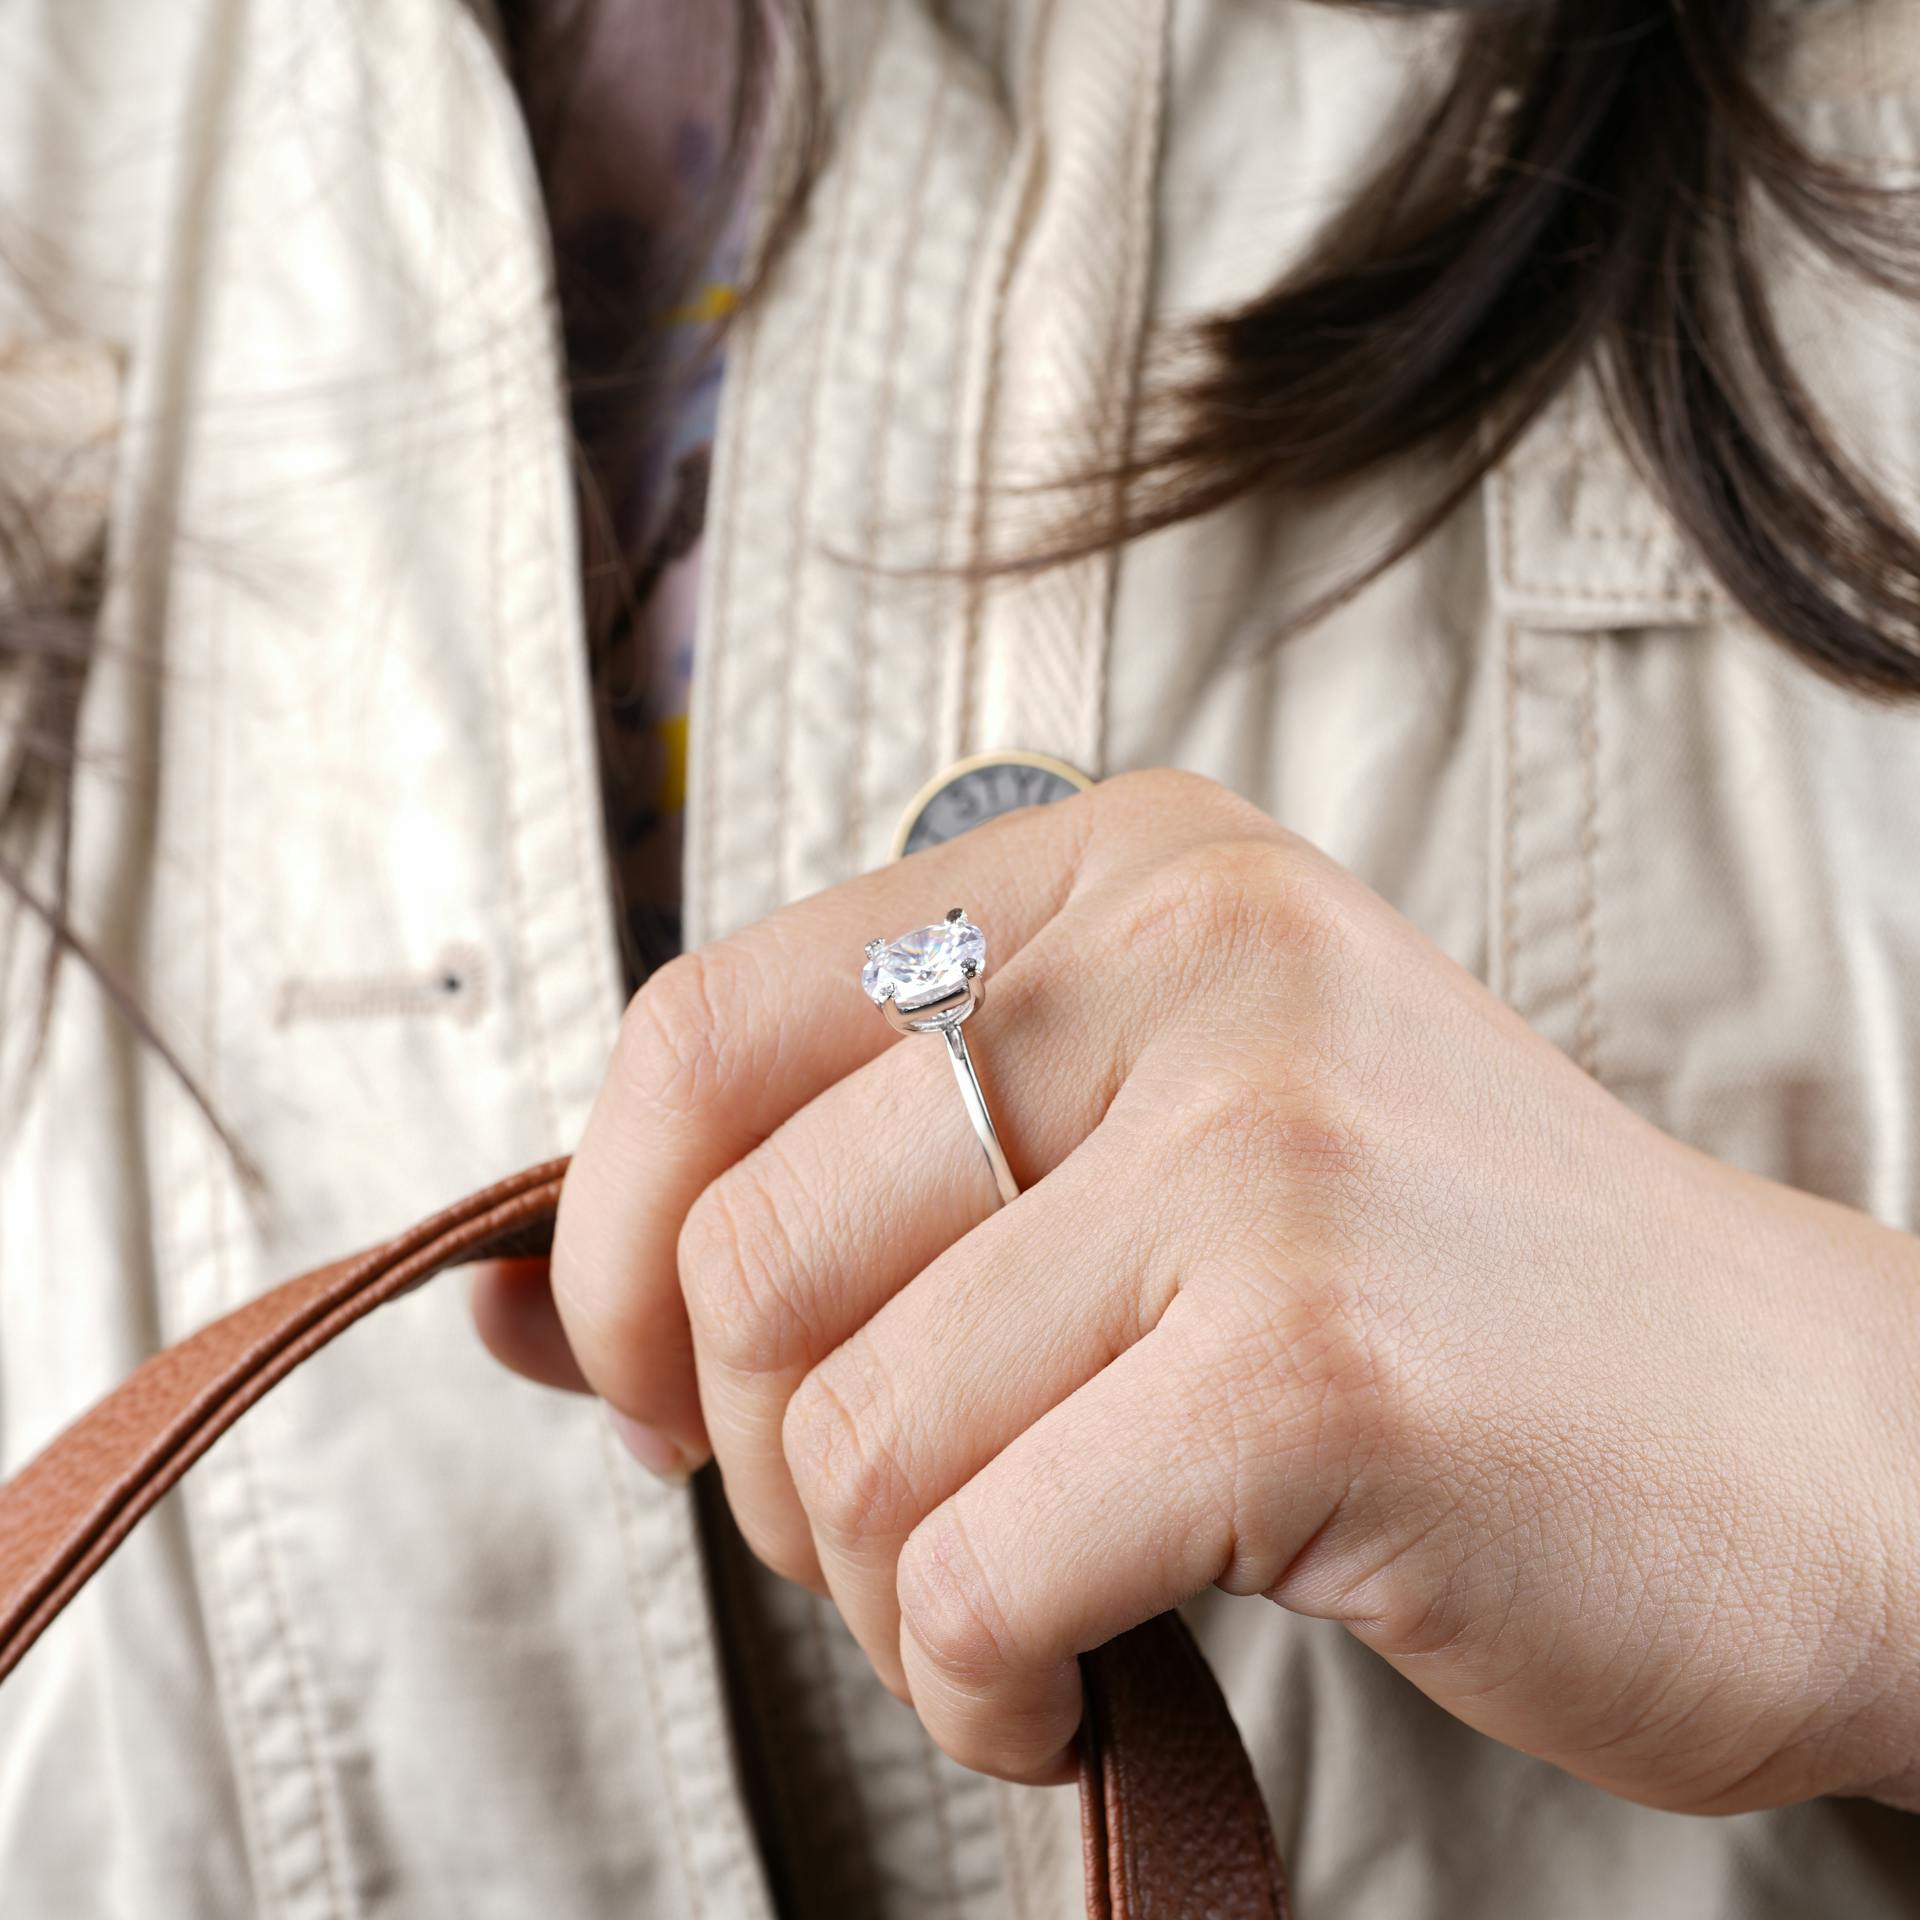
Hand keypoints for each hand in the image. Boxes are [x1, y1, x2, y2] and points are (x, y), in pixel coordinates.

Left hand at [472, 770, 1919, 1809]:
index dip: (606, 1234)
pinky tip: (1073, 1673)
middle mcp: (1186, 957)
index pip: (707, 1019)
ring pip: (842, 1431)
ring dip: (879, 1588)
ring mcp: (1255, 1142)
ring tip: (1013, 1603)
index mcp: (1128, 870)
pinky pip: (967, 1567)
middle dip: (759, 1455)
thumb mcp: (1147, 1160)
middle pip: (745, 1244)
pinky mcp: (1311, 1353)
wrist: (1814, 1437)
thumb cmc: (1455, 1309)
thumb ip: (838, 1199)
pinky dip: (975, 1679)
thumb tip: (508, 1304)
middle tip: (890, 1523)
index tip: (648, 1380)